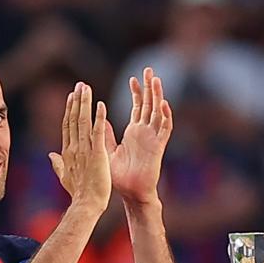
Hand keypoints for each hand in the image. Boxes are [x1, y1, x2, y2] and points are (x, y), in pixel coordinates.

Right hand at [49, 82, 111, 212]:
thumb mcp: (64, 177)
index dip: (69, 110)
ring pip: (83, 121)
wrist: (86, 204)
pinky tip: (100, 105)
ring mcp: (85, 150)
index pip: (68, 126)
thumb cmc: (77, 194)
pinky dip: (99, 118)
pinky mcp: (97, 153)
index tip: (72, 96)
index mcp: (67, 152)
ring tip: (87, 88)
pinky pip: (98, 132)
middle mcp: (74, 148)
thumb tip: (50, 154)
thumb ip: (57, 164)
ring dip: (85, 103)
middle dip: (76, 101)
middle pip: (74, 119)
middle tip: (80, 85)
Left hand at [106, 67, 173, 206]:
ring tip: (157, 80)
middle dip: (150, 87)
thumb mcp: (107, 151)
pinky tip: (163, 104)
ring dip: (158, 96)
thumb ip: (104, 134)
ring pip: (158, 112)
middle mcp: (145, 132)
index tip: (133, 78)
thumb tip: (98, 119)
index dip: (137, 92)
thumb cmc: (119, 177)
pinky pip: (164, 129)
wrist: (130, 193)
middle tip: (149, 69)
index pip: (137, 107)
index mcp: (134, 132)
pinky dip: (165, 116)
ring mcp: (153, 138)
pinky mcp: (158, 147)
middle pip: (150, 104)